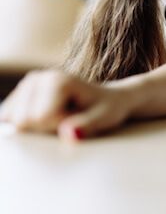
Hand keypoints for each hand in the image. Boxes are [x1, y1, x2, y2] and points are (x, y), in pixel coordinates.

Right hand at [0, 70, 133, 139]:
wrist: (107, 100)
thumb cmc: (106, 109)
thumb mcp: (103, 119)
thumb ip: (86, 126)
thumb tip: (68, 135)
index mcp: (57, 81)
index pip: (40, 119)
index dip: (59, 125)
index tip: (76, 117)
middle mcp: (37, 78)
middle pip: (24, 120)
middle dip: (45, 126)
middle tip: (67, 117)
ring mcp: (26, 84)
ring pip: (15, 121)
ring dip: (37, 125)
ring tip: (59, 115)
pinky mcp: (20, 93)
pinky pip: (11, 119)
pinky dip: (29, 124)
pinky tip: (47, 115)